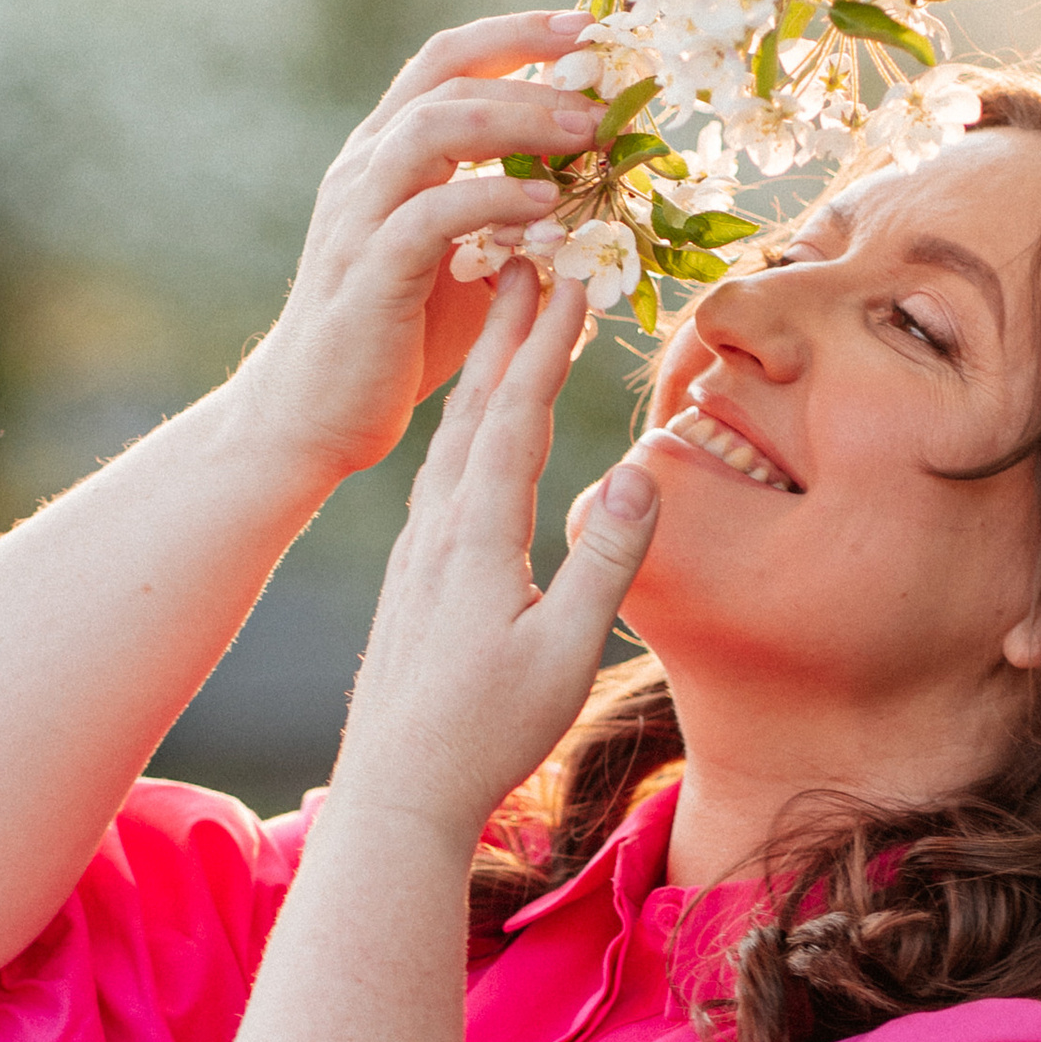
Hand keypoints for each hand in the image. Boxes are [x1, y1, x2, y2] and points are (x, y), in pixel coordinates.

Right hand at [234, 11, 605, 484]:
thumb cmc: (394, 337)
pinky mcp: (369, 271)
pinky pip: (433, 213)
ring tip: (587, 133)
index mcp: (384, 154)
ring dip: (519, 120)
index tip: (592, 31)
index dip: (520, 34)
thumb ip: (509, 217)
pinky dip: (497, 200)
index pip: (449, 60)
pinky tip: (550, 208)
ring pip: (434, 127)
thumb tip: (594, 192)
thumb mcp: (463, 262)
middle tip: (606, 80)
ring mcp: (360, 215)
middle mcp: (365, 168)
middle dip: (533, 65)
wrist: (313, 413)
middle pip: (447, 75)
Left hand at [330, 261, 661, 849]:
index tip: (572, 270)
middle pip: (478, 405)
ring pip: (455, 436)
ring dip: (485, 368)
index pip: (515, 414)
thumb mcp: (562, 655)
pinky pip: (443, 473)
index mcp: (477, 538)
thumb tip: (645, 470)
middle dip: (510, 322)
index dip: (545, 340)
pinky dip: (468, 425)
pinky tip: (473, 423)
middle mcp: (438, 529)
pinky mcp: (413, 574)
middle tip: (532, 248)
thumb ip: (606, 561)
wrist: (395, 794)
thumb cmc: (486, 734)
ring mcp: (419, 550)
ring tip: (508, 312)